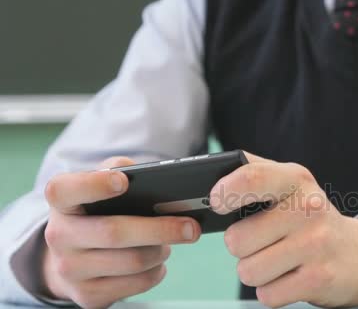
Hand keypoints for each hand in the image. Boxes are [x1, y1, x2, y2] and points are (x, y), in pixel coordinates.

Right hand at [42, 157, 201, 307]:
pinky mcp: (88, 296)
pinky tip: (157, 262)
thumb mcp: (101, 185)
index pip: (64, 190)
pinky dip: (156, 272)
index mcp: (62, 202)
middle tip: (191, 227)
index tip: (123, 182)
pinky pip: (135, 284)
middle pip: (114, 233)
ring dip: (161, 251)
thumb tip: (149, 175)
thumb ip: (120, 169)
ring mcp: (70, 270)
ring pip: (132, 262)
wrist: (74, 256)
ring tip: (169, 242)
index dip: (93, 185)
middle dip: (160, 229)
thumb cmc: (98, 211)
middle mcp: (59, 236)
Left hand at [210, 153, 357, 307]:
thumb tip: (212, 176)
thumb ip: (253, 172)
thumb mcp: (290, 184)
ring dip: (255, 270)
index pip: (253, 178)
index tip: (217, 203)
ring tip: (277, 259)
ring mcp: (315, 244)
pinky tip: (289, 276)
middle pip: (237, 239)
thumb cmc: (309, 217)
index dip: (226, 192)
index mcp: (295, 179)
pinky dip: (272, 290)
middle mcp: (308, 208)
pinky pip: (267, 294)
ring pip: (248, 271)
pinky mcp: (319, 279)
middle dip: (241, 246)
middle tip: (262, 241)